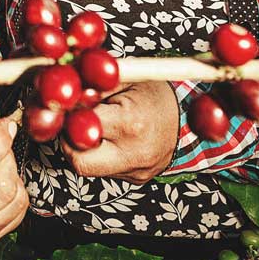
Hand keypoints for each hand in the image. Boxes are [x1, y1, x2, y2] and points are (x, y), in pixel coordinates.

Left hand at [63, 81, 179, 181]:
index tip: (68, 105)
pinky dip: (101, 155)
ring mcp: (136, 171)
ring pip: (90, 168)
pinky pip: (106, 171)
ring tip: (95, 127)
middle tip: (72, 124)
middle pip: (79, 161)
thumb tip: (67, 90)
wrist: (191, 117)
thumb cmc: (157, 94)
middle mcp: (133, 153)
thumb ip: (95, 86)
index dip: (69, 115)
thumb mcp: (127, 80)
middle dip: (69, 142)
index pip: (80, 127)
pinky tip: (110, 138)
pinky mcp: (137, 179)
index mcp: (130, 123)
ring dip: (84, 149)